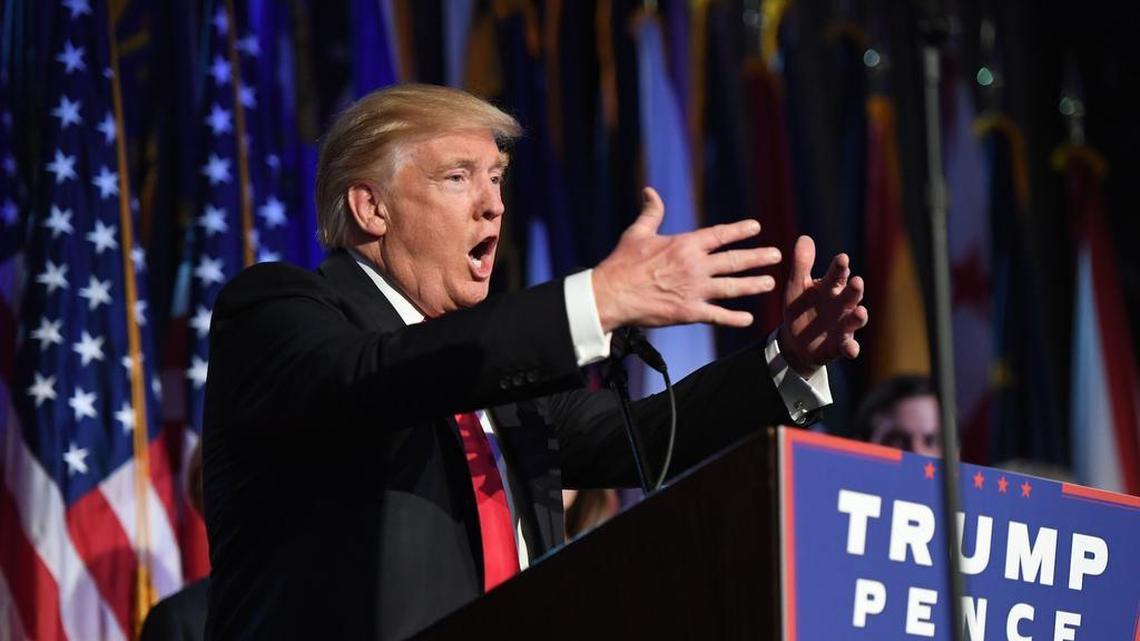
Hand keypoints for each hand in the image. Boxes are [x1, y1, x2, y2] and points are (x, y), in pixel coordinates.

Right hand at [592, 187, 781, 332]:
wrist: (612, 294)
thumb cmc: (622, 263)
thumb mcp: (637, 233)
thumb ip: (651, 212)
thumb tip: (650, 191)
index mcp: (685, 245)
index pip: (719, 235)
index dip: (739, 230)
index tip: (756, 227)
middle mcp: (695, 266)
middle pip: (734, 261)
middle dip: (757, 258)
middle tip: (776, 256)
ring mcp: (694, 290)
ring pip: (732, 287)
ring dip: (753, 285)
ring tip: (769, 283)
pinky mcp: (689, 312)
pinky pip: (717, 315)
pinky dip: (734, 318)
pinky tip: (748, 319)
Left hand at [778, 236, 868, 377]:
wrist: (795, 341)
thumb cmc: (799, 308)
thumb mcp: (796, 286)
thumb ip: (801, 264)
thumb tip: (805, 238)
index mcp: (830, 287)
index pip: (837, 274)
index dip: (840, 267)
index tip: (842, 259)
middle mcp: (841, 304)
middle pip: (851, 294)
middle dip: (855, 289)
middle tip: (856, 281)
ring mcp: (843, 325)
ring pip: (855, 319)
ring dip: (859, 316)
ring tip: (860, 311)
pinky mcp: (841, 345)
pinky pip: (849, 346)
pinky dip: (851, 348)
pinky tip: (851, 350)